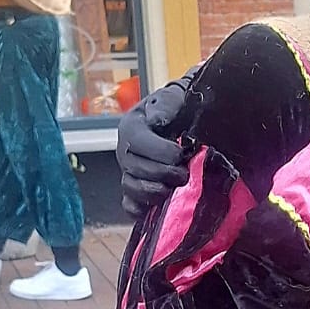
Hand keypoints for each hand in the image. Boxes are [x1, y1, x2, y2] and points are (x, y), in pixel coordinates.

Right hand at [117, 75, 195, 218]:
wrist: (181, 120)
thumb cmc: (177, 109)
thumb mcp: (172, 99)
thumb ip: (166, 105)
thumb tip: (157, 120)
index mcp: (131, 127)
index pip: (138, 142)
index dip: (161, 151)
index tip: (182, 153)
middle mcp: (125, 151)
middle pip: (135, 168)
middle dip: (162, 173)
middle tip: (184, 175)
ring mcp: (128, 172)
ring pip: (131, 188)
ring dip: (153, 192)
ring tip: (173, 189)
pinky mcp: (135, 190)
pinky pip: (129, 205)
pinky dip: (140, 210)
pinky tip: (157, 207)